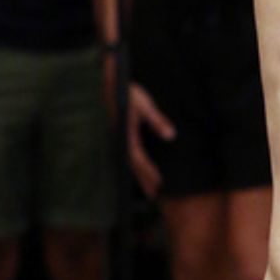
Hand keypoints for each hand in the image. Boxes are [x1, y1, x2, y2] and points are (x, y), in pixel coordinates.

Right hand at [103, 56, 176, 197]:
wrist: (109, 83)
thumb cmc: (127, 92)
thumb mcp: (145, 104)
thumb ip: (157, 120)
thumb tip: (171, 136)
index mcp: (126, 135)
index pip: (139, 159)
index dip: (149, 172)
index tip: (159, 184)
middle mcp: (120, 140)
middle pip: (133, 166)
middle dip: (144, 181)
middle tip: (156, 196)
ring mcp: (117, 139)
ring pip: (128, 163)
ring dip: (138, 176)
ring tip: (149, 190)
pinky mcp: (118, 135)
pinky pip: (126, 155)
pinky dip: (134, 166)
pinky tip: (139, 171)